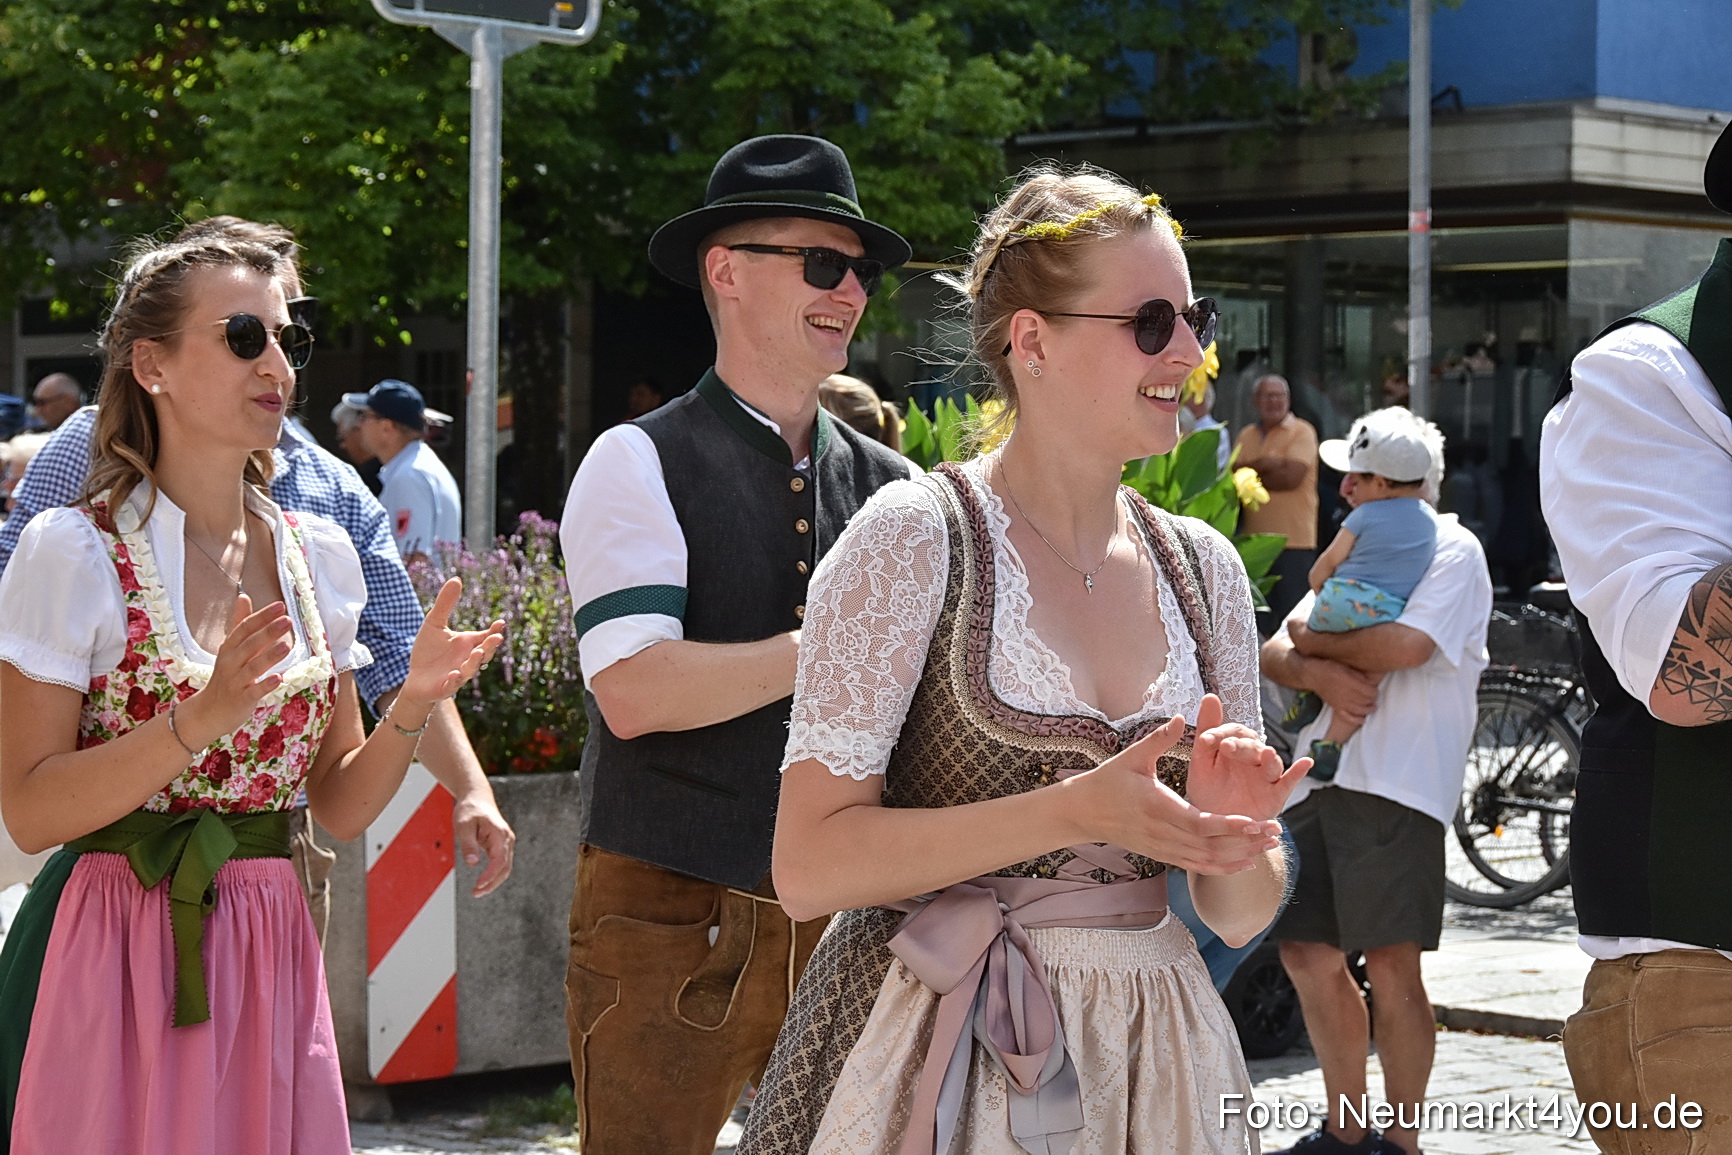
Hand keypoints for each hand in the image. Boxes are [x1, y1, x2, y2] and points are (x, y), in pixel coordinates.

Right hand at [179, 595, 293, 744]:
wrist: (209, 711)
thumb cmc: (226, 675)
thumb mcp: (231, 648)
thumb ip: (240, 623)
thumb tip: (244, 596)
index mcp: (229, 648)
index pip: (245, 628)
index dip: (262, 616)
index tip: (281, 605)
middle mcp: (230, 662)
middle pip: (249, 645)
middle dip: (268, 632)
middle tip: (288, 620)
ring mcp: (235, 681)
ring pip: (253, 667)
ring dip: (269, 657)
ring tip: (287, 645)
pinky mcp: (241, 699)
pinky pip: (254, 691)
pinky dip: (266, 685)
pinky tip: (279, 678)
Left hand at [398, 579, 505, 718]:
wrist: (415, 678)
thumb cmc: (427, 651)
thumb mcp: (434, 623)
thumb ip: (445, 603)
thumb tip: (457, 578)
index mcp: (468, 644)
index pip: (485, 636)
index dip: (494, 631)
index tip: (500, 623)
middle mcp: (468, 659)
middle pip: (484, 653)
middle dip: (490, 646)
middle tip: (496, 637)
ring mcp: (459, 674)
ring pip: (471, 669)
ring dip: (475, 662)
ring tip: (478, 652)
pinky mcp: (446, 686)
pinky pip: (453, 684)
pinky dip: (456, 679)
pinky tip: (455, 673)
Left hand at [453, 790, 514, 896]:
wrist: (476, 798)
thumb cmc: (469, 810)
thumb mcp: (463, 826)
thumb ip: (468, 844)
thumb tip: (473, 864)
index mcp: (500, 833)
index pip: (499, 860)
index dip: (490, 875)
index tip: (478, 885)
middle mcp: (507, 839)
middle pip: (505, 867)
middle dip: (492, 883)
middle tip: (476, 893)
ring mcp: (506, 842)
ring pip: (505, 867)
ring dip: (493, 881)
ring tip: (477, 891)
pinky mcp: (501, 845)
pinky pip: (501, 863)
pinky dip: (494, 874)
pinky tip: (483, 882)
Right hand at [1066, 716, 1282, 874]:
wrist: (1083, 812)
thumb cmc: (1108, 780)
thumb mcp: (1132, 756)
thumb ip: (1159, 738)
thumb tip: (1182, 717)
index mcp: (1157, 807)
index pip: (1199, 823)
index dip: (1228, 826)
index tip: (1254, 821)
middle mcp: (1161, 833)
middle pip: (1210, 845)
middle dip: (1245, 841)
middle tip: (1275, 831)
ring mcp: (1162, 848)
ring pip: (1206, 860)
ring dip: (1239, 856)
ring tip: (1268, 846)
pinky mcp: (1162, 855)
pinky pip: (1196, 866)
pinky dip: (1222, 867)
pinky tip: (1245, 863)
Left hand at [1184, 694, 1309, 821]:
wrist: (1213, 825)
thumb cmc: (1208, 791)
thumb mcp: (1202, 761)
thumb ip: (1207, 730)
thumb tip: (1210, 696)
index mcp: (1235, 747)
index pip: (1233, 732)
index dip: (1220, 733)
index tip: (1205, 740)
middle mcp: (1253, 758)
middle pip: (1252, 746)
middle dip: (1241, 746)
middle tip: (1227, 747)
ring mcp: (1266, 776)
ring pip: (1271, 763)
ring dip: (1270, 758)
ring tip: (1267, 753)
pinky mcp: (1276, 795)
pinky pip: (1289, 782)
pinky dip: (1298, 772)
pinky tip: (1306, 762)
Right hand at [1303, 655, 1380, 725]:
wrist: (1312, 675)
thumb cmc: (1328, 668)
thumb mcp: (1345, 667)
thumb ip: (1358, 675)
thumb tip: (1370, 682)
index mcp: (1350, 683)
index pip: (1370, 692)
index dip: (1375, 691)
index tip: (1374, 689)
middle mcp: (1347, 695)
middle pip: (1366, 701)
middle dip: (1372, 699)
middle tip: (1373, 696)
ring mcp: (1341, 703)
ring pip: (1360, 710)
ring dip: (1368, 709)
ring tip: (1372, 707)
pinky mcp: (1336, 708)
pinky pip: (1348, 717)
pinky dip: (1357, 720)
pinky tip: (1363, 719)